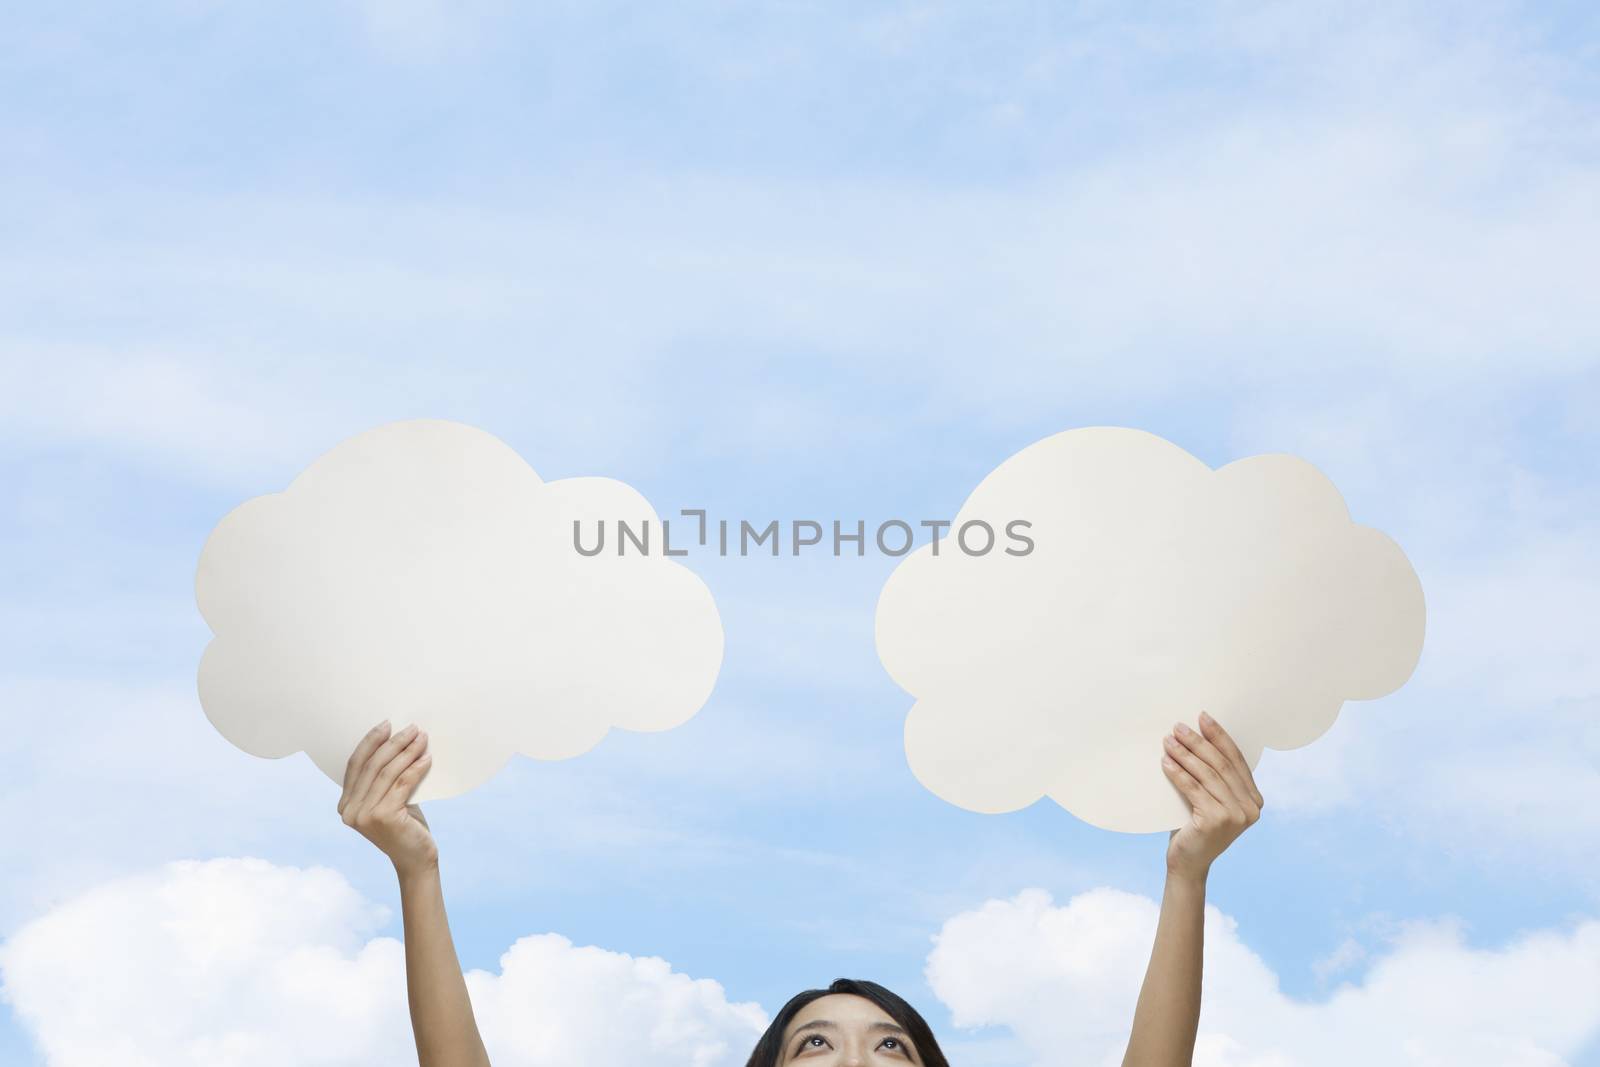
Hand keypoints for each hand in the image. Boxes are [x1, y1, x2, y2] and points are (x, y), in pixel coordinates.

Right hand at [338, 720, 437, 877]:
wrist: (416, 859)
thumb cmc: (405, 827)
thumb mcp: (389, 800)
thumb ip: (383, 780)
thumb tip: (396, 741)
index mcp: (345, 805)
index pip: (355, 765)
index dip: (370, 742)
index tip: (386, 724)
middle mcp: (349, 811)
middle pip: (372, 766)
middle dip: (393, 743)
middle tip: (412, 728)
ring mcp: (365, 815)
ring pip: (387, 772)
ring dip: (407, 751)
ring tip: (422, 738)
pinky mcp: (384, 817)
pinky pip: (403, 783)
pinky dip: (416, 768)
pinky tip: (427, 758)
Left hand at [1161, 711, 1263, 881]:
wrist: (1188, 863)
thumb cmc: (1195, 827)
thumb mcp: (1210, 800)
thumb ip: (1214, 778)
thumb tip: (1196, 736)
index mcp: (1255, 799)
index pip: (1236, 760)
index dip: (1219, 737)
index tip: (1203, 717)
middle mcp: (1251, 808)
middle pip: (1221, 765)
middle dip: (1199, 742)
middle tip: (1178, 727)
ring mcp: (1237, 815)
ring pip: (1207, 775)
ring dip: (1185, 754)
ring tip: (1168, 741)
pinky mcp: (1218, 820)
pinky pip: (1194, 789)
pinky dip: (1178, 773)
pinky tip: (1165, 762)